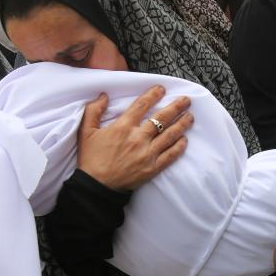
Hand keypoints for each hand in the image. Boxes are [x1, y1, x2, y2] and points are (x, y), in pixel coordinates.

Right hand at [77, 85, 192, 191]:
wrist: (96, 187)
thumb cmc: (90, 159)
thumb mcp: (85, 131)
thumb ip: (94, 111)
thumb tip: (104, 95)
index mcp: (123, 127)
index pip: (142, 105)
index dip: (153, 95)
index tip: (162, 89)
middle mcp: (138, 138)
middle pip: (162, 118)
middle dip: (176, 107)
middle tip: (186, 100)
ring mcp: (147, 153)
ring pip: (170, 135)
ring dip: (182, 124)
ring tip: (190, 117)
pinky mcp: (152, 168)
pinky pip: (170, 155)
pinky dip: (179, 147)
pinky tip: (185, 140)